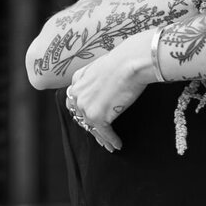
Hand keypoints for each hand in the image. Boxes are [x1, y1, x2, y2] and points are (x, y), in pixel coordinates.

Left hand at [65, 37, 149, 151]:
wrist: (130, 62)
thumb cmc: (122, 60)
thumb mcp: (101, 66)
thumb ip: (95, 78)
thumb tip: (103, 86)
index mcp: (77, 80)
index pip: (75, 102)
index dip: (82, 112)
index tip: (89, 119)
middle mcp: (78, 95)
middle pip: (82, 117)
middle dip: (91, 126)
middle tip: (99, 135)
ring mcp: (86, 107)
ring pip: (92, 127)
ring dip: (101, 138)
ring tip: (108, 145)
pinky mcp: (98, 117)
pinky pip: (105, 133)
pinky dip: (111, 140)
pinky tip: (117, 144)